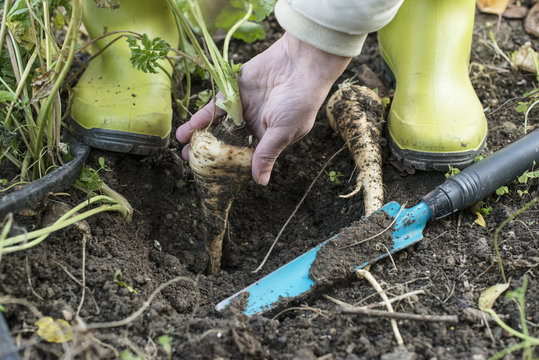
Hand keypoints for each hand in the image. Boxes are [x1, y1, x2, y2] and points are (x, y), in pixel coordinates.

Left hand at [176, 32, 350, 184]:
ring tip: (182, 150)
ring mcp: (242, 108)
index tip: (213, 177)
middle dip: (210, 153)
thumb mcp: (282, 132)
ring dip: (200, 137)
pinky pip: (214, 108)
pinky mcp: (233, 91)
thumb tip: (261, 182)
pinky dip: (200, 118)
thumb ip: (266, 154)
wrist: (300, 63)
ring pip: (217, 126)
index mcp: (268, 138)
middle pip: (227, 143)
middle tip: (192, 165)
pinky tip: (186, 130)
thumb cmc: (299, 102)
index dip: (229, 166)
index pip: (245, 157)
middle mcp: (253, 125)